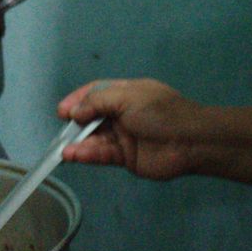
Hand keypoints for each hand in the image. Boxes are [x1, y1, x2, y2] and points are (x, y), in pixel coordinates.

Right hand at [55, 79, 203, 181]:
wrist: (189, 141)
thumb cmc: (160, 112)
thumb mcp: (128, 97)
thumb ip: (98, 102)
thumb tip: (75, 111)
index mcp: (126, 93)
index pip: (96, 93)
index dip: (78, 100)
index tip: (62, 110)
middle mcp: (123, 113)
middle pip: (93, 117)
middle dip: (76, 124)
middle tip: (62, 130)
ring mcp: (125, 136)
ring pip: (95, 138)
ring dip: (78, 143)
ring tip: (63, 149)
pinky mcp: (126, 157)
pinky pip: (102, 154)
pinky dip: (87, 154)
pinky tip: (74, 155)